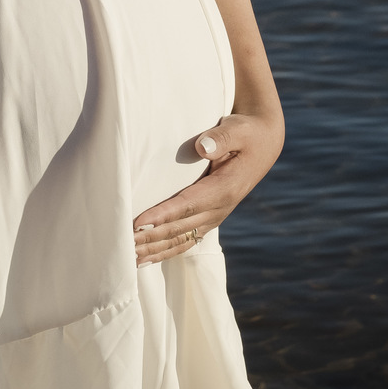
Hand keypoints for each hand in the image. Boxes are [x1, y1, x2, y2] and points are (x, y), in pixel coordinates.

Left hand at [133, 109, 283, 265]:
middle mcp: (220, 208)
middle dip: (152, 238)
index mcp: (225, 188)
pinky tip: (148, 258)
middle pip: (181, 228)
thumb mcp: (238, 129)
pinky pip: (187, 239)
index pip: (187, 205)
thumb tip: (202, 148)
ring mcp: (216, 216)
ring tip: (130, 258)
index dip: (162, 216)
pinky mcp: (211, 218)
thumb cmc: (246, 133)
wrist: (263, 144)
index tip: (137, 225)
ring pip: (182, 239)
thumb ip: (221, 138)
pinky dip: (167, 250)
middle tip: (124, 245)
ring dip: (156, 249)